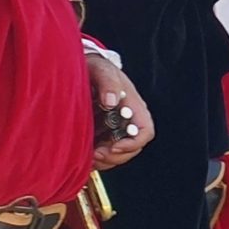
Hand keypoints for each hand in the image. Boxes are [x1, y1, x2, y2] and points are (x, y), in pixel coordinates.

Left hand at [87, 54, 154, 169]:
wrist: (83, 69)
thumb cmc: (95, 68)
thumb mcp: (101, 70)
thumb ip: (107, 82)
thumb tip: (111, 101)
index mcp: (134, 107)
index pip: (145, 131)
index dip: (133, 143)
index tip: (114, 146)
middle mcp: (128, 121)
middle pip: (133, 148)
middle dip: (115, 156)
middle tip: (96, 155)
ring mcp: (115, 129)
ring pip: (119, 154)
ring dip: (105, 160)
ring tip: (88, 157)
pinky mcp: (102, 135)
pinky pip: (104, 153)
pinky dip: (96, 159)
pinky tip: (83, 156)